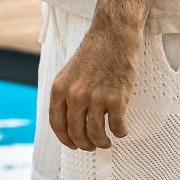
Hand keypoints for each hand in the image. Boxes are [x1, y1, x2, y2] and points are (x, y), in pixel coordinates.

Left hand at [49, 18, 142, 151]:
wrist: (114, 33)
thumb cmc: (96, 50)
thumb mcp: (71, 71)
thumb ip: (68, 94)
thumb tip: (72, 119)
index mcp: (60, 89)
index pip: (57, 124)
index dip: (65, 139)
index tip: (73, 145)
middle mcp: (75, 95)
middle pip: (76, 133)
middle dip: (85, 145)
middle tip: (92, 146)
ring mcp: (95, 98)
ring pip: (96, 134)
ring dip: (102, 143)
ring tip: (107, 142)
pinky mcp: (116, 99)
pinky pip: (117, 126)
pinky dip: (120, 132)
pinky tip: (122, 131)